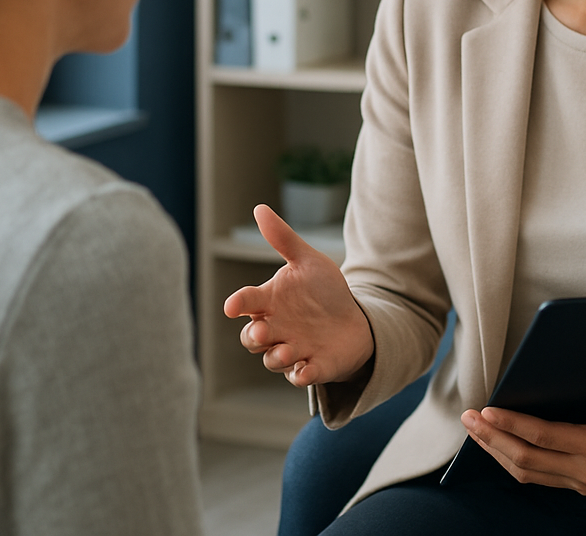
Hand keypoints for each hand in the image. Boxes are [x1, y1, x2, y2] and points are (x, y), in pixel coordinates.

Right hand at [223, 204, 373, 386]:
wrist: (353, 320)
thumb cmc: (322, 291)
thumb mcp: (307, 261)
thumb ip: (283, 239)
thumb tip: (259, 208)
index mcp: (270, 302)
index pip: (246, 302)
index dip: (237, 304)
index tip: (232, 306)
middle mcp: (275, 328)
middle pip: (252, 337)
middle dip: (254, 336)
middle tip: (263, 330)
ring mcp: (291, 350)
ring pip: (273, 359)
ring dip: (277, 356)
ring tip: (288, 350)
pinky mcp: (311, 367)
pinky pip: (301, 376)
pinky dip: (302, 375)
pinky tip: (307, 370)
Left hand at [460, 375, 585, 498]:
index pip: (546, 437)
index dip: (514, 424)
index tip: (489, 410)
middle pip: (526, 457)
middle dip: (492, 437)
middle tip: (467, 418)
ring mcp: (583, 481)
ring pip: (527, 472)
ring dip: (497, 451)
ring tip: (474, 430)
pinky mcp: (583, 484)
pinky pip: (539, 476)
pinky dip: (513, 462)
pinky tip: (501, 446)